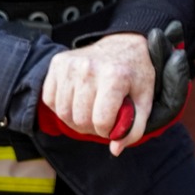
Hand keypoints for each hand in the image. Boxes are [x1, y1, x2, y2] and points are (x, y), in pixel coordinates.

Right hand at [41, 32, 156, 155]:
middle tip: (101, 119)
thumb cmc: (135, 74)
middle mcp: (89, 68)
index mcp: (115, 76)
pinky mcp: (57, 63)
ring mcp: (70, 64)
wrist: (123, 44)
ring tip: (89, 111)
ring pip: (63, 113)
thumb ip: (133, 128)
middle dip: (91, 128)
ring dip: (75, 119)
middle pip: (80, 120)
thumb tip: (115, 150)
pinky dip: (62, 106)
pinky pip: (50, 100)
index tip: (113, 125)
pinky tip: (76, 100)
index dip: (107, 131)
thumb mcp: (145, 100)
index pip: (101, 121)